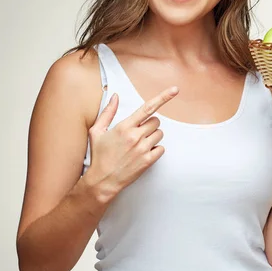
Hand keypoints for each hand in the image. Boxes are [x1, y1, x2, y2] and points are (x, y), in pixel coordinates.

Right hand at [84, 86, 178, 200]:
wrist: (102, 180)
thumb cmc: (99, 156)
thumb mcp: (96, 131)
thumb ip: (108, 112)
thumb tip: (115, 96)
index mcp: (124, 127)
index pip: (147, 108)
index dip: (163, 97)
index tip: (175, 90)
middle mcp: (135, 137)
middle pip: (156, 121)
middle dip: (149, 124)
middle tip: (138, 133)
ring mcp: (143, 149)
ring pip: (160, 134)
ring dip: (152, 137)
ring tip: (139, 144)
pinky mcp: (148, 161)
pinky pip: (161, 148)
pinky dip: (155, 149)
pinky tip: (143, 153)